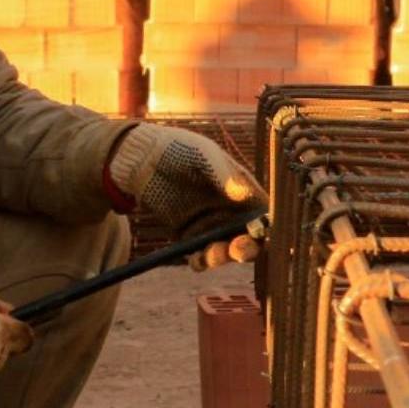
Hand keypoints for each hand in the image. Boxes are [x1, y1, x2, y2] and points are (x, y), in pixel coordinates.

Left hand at [110, 125, 265, 270]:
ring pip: (224, 249)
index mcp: (243, 189)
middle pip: (248, 237)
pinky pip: (199, 254)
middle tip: (238, 249)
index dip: (266, 227)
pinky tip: (196, 259)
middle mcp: (230, 211)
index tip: (261, 234)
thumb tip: (244, 193)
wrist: (142, 157)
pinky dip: (200, 260)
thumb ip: (223, 174)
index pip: (263, 213)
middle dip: (247, 247)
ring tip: (213, 253)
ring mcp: (209, 225)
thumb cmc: (180, 147)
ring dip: (222, 256)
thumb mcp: (203, 155)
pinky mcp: (188, 236)